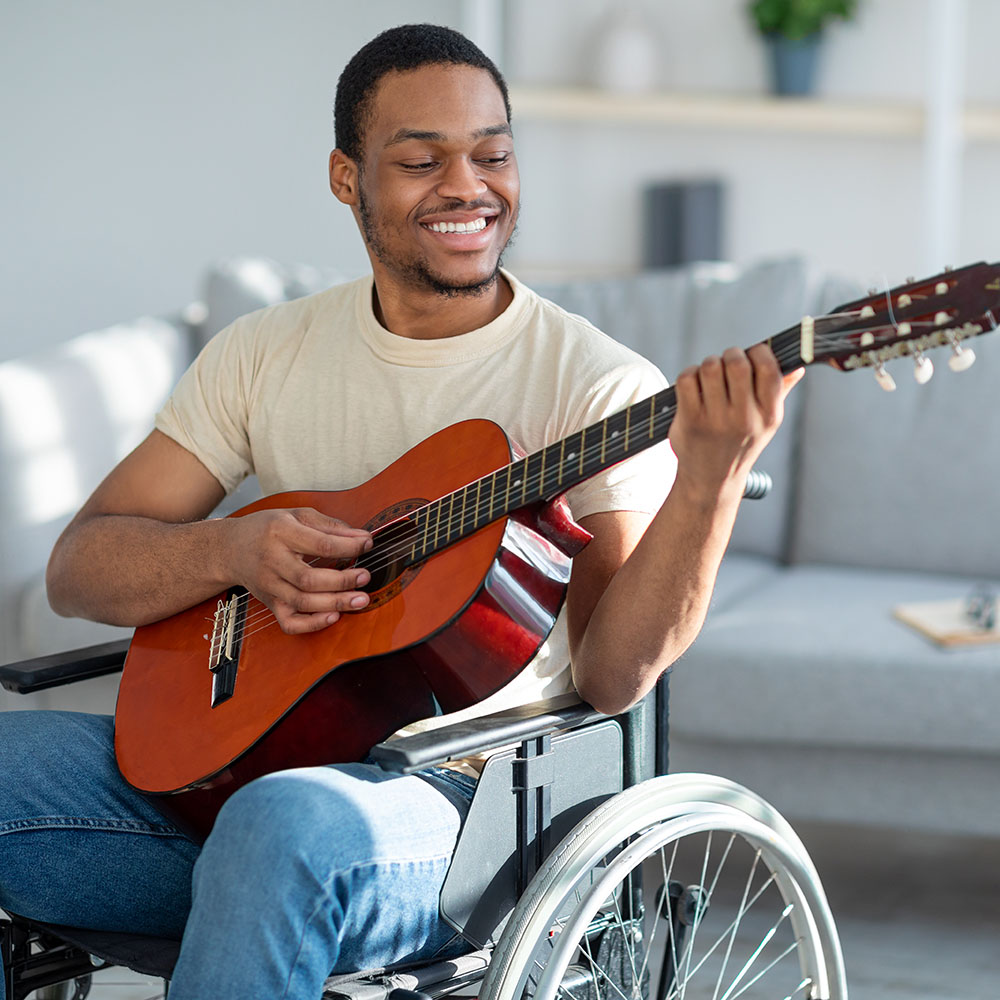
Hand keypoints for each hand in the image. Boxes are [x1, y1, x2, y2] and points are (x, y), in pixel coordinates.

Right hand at [226, 507, 372, 633]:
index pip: (320, 544)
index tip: (367, 543)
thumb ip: (330, 526)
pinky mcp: (269, 603)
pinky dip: (312, 624)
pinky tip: (333, 616)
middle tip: (365, 577)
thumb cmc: (268, 529)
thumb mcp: (296, 515)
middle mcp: (272, 561)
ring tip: (360, 599)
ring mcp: (269, 585)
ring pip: (302, 602)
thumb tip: (363, 537)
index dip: (349, 546)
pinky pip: (289, 622)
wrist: (230, 549)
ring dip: (335, 603)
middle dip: (342, 580)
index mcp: (280, 533)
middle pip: (309, 579)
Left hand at [669, 345, 802, 503]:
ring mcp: (716, 420)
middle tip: (726, 364)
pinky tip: (693, 386)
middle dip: (730, 355)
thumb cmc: (739, 444)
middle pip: (737, 363)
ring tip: (709, 377)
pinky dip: (689, 375)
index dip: (759, 352)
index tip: (751, 355)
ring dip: (708, 365)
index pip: (769, 368)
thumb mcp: (765, 424)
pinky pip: (688, 379)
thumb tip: (797, 367)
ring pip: (710, 367)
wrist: (711, 480)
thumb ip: (779, 393)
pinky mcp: (690, 420)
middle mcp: (745, 418)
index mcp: (769, 415)